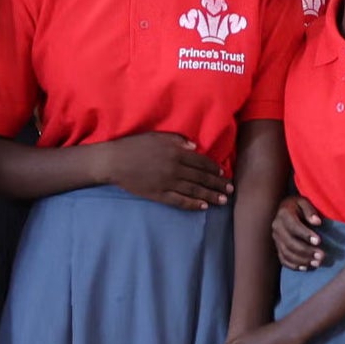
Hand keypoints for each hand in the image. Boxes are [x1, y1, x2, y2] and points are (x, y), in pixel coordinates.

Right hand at [93, 132, 231, 209]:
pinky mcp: (158, 194)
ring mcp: (167, 183)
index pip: (201, 162)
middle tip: (230, 190)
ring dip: (210, 196)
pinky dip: (192, 204)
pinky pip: (179, 201)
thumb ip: (177, 140)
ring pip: (194, 191)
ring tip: (222, 200)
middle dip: (218, 184)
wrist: (113, 161)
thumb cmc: (134, 145)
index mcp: (176, 152)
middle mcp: (175, 168)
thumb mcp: (157, 136)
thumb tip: (195, 147)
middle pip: (202, 178)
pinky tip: (203, 207)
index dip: (214, 169)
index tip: (224, 174)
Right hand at [273, 194, 326, 270]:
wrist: (284, 209)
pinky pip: (283, 259)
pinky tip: (305, 268)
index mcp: (284, 214)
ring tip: (317, 263)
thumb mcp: (304, 202)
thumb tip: (317, 222)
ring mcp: (276, 239)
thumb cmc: (298, 206)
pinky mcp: (277, 247)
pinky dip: (293, 265)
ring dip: (302, 260)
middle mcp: (277, 227)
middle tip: (321, 256)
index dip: (305, 234)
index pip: (293, 226)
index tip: (319, 241)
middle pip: (290, 243)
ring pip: (286, 253)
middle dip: (306, 251)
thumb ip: (310, 211)